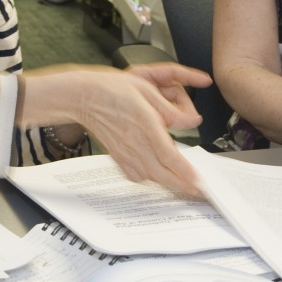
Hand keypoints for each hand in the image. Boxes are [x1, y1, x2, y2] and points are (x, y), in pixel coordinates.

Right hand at [24, 64, 212, 195]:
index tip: (198, 181)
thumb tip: (192, 121)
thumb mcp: (147, 91)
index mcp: (145, 124)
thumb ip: (170, 110)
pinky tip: (157, 177)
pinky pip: (135, 175)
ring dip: (167, 184)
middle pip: (161, 174)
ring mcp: (124, 151)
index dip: (185, 171)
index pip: (169, 155)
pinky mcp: (117, 156)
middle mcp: (135, 142)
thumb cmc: (112, 90)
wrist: (83, 97)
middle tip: (197, 192)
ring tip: (183, 186)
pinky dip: (148, 179)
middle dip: (182, 186)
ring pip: (150, 177)